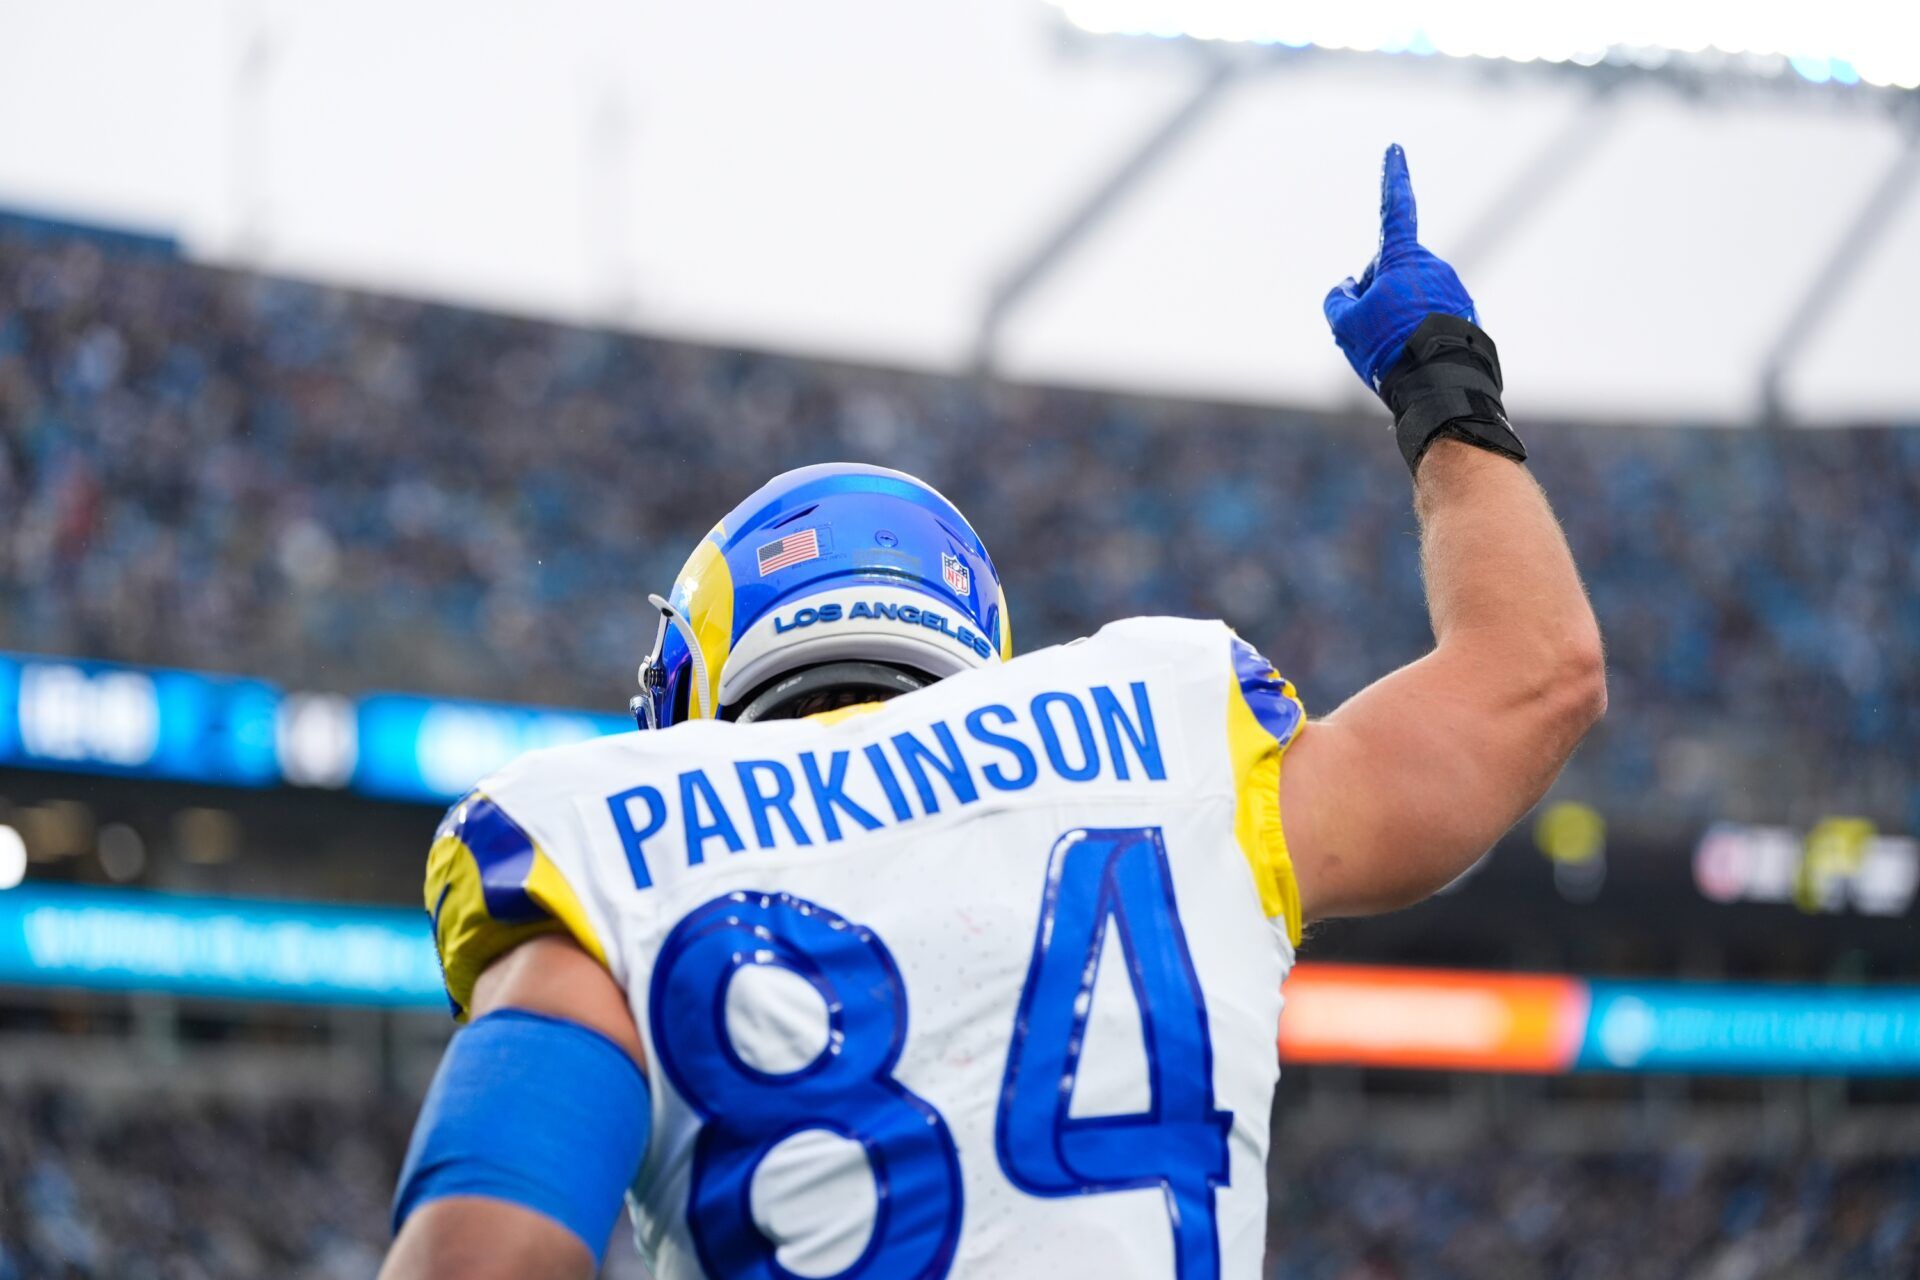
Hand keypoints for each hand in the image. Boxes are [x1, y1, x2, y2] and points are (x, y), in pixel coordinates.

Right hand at [1323, 144, 1476, 394]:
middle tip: (1368, 330)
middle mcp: (1434, 266)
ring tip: (1392, 350)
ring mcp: (1453, 290)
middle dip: (1377, 292)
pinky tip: (1412, 358)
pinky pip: (1431, 316)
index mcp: (1404, 259)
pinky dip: (1417, 332)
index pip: (1396, 209)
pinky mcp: (1466, 314)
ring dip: (1396, 316)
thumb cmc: (1389, 349)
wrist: (1440, 385)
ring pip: (1411, 296)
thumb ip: (1337, 299)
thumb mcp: (1345, 325)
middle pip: (1392, 270)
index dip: (1393, 177)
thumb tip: (1347, 288)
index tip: (1395, 149)